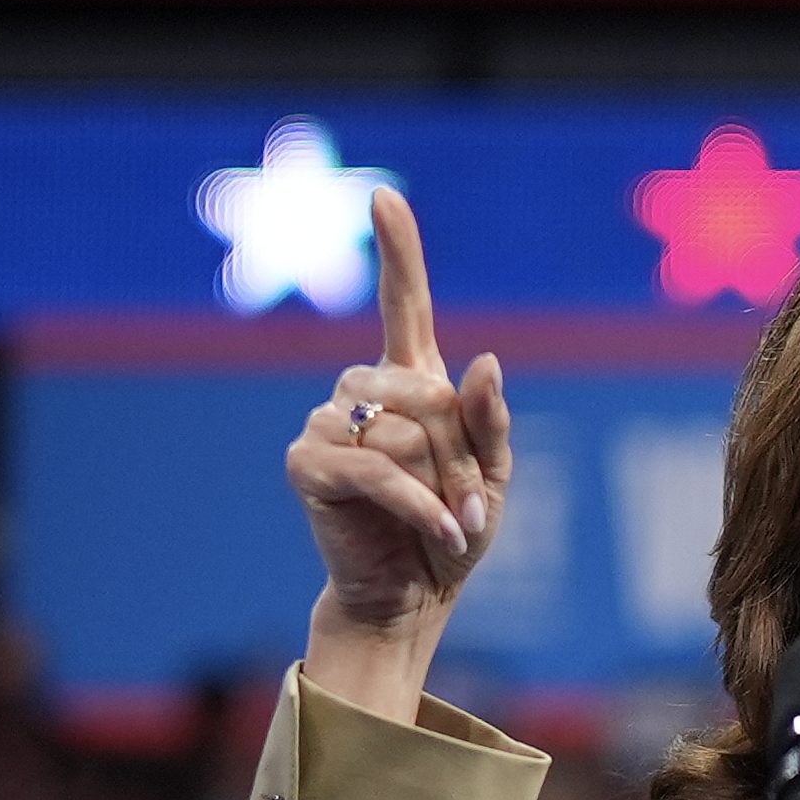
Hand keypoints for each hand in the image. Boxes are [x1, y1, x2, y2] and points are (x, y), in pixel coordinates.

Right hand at [290, 188, 511, 717]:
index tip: (386, 199)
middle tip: (470, 506)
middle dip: (462, 455)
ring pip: (405, 431)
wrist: (411, 600)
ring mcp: (327, 423)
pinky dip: (417, 503)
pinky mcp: (308, 462)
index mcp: (410, 384)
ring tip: (451, 525)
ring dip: (442, 484)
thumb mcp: (491, 481)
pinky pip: (376, 468)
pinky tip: (438, 531)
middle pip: (428, 392)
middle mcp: (363, 392)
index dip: (398, 253)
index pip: (403, 306)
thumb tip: (484, 362)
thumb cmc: (450, 536)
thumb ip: (490, 423)